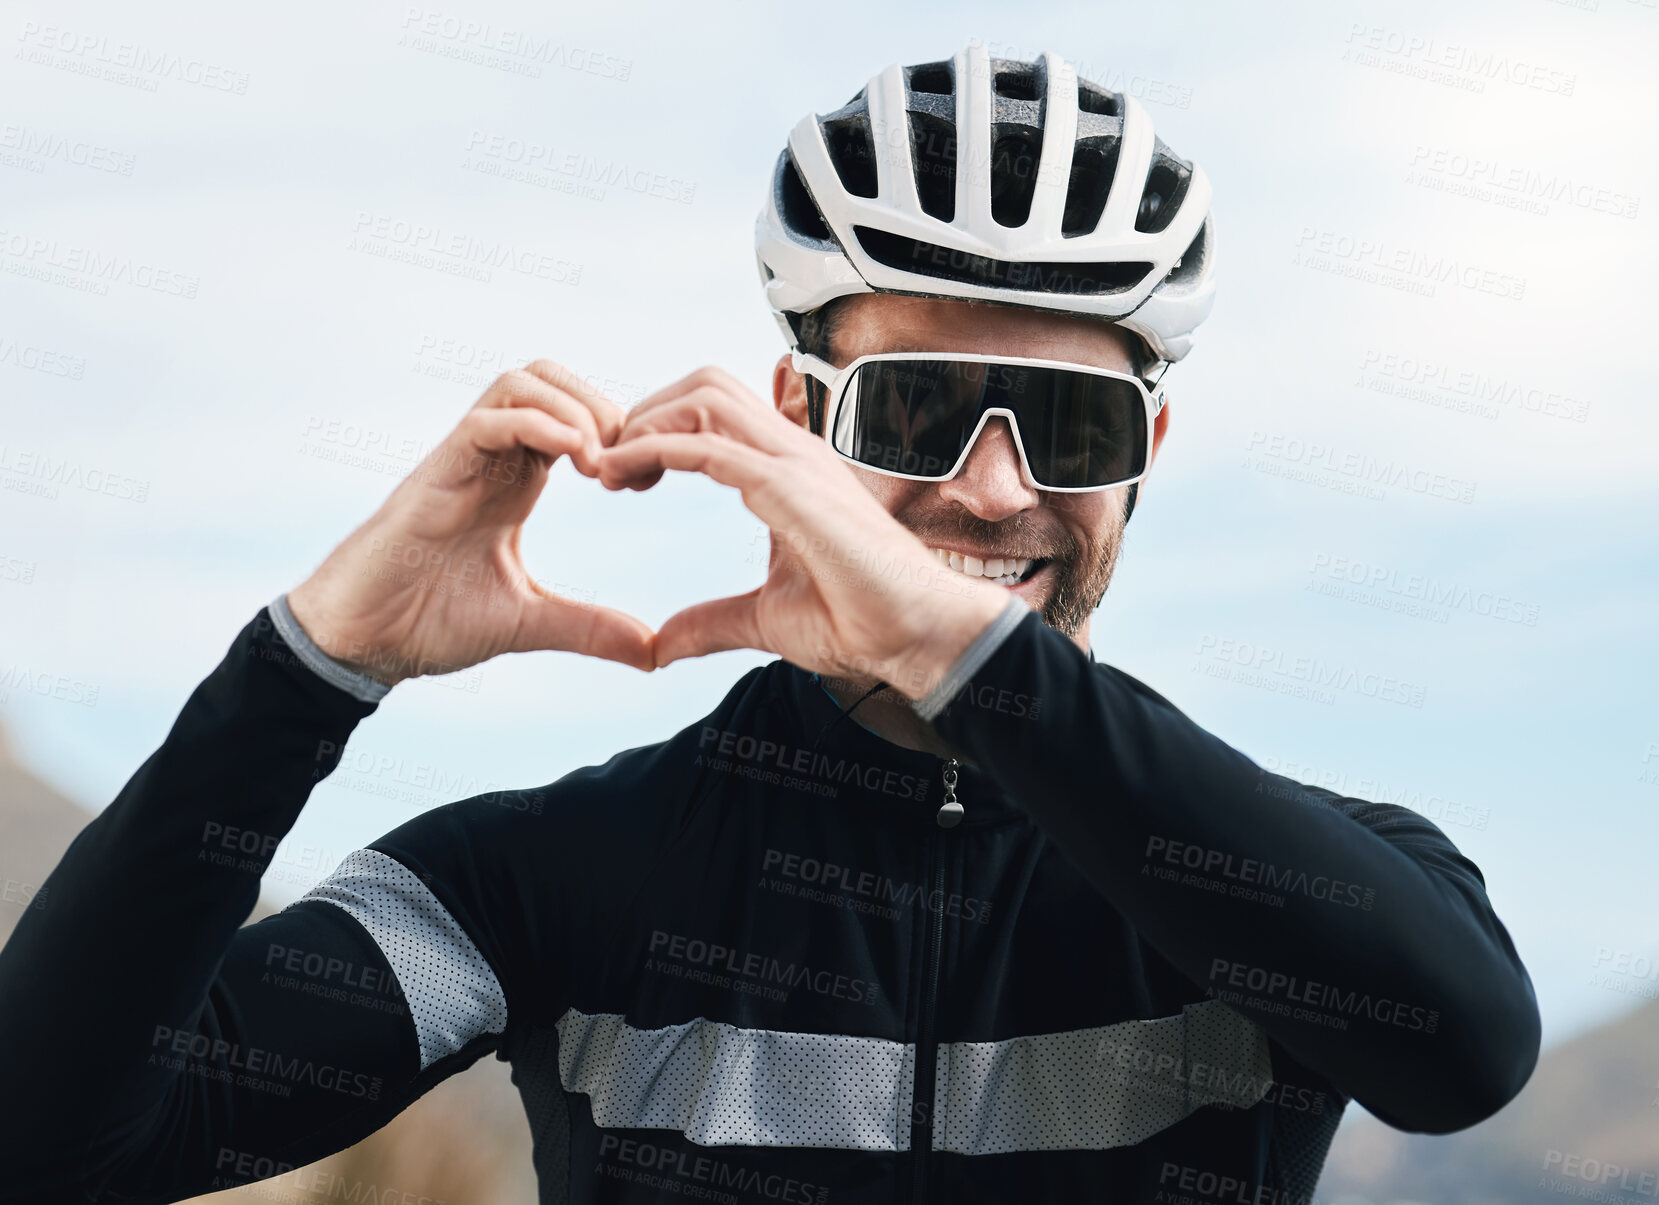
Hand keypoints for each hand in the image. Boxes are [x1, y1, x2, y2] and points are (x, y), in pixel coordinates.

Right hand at [286, 362, 655, 682]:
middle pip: (550, 378)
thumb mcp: (529, 622)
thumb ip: (590, 628)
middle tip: (627, 465)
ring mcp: (462, 460)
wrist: (361, 643)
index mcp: (516, 481)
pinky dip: (538, 424)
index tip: (645, 481)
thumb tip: (653, 652)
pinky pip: (486, 419)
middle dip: (602, 406)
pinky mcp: (435, 473)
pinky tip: (575, 458)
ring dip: (574, 408)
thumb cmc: (429, 622)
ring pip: (521, 383)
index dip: (618, 433)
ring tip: (600, 463)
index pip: (572, 415)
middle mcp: (491, 459)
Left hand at [598, 367, 1013, 700]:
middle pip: (704, 385)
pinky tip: (623, 477)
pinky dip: (654, 450)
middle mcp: (793, 454)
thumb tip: (661, 646)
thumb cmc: (862, 623)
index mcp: (789, 472)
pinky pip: (709, 446)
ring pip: (704, 396)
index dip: (659, 430)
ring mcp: (796, 464)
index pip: (715, 412)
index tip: (621, 478)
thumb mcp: (764, 621)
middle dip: (645, 412)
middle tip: (608, 468)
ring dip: (643, 423)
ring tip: (608, 470)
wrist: (918, 637)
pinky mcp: (792, 489)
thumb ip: (711, 622)